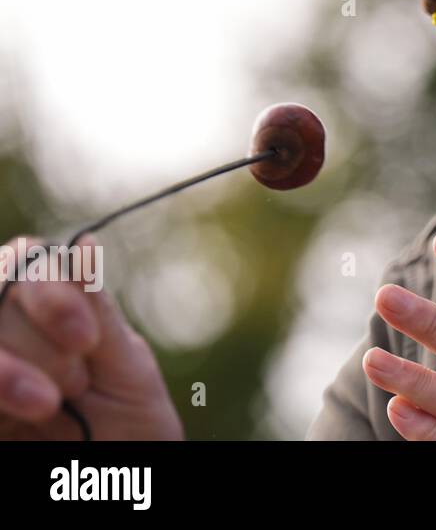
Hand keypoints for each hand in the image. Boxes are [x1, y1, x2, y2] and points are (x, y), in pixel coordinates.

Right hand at [0, 233, 182, 439]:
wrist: (120, 487)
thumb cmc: (130, 428)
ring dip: (8, 369)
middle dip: (39, 343)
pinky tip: (27, 412)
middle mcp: (8, 330)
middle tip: (76, 385)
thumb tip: (84, 242)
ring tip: (49, 406)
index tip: (86, 341)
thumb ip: (98, 313)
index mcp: (51, 309)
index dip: (51, 295)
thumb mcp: (127, 369)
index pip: (26, 261)